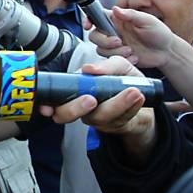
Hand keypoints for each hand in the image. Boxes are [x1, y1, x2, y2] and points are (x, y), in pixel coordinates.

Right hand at [38, 55, 154, 137]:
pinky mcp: (115, 126)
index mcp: (75, 91)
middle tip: (90, 99)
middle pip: (65, 116)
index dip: (46, 105)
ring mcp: (97, 119)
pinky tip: (139, 96)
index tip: (47, 108)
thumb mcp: (118, 66)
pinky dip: (131, 106)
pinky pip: (120, 118)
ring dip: (116, 104)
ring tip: (133, 91)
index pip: (53, 100)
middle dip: (75, 109)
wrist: (146, 97)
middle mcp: (81, 107)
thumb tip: (88, 69)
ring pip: (98, 117)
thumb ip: (106, 66)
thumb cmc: (124, 80)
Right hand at [86, 6, 174, 67]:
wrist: (166, 52)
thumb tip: (116, 9)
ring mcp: (114, 44)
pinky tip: (133, 57)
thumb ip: (131, 15)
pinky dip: (121, 59)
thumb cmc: (159, 33)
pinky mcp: (117, 56)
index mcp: (118, 19)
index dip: (88, 19)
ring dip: (115, 51)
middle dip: (105, 40)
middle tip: (119, 41)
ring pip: (100, 48)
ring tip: (130, 51)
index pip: (97, 15)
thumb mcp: (148, 20)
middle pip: (95, 35)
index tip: (88, 26)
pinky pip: (109, 59)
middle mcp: (113, 31)